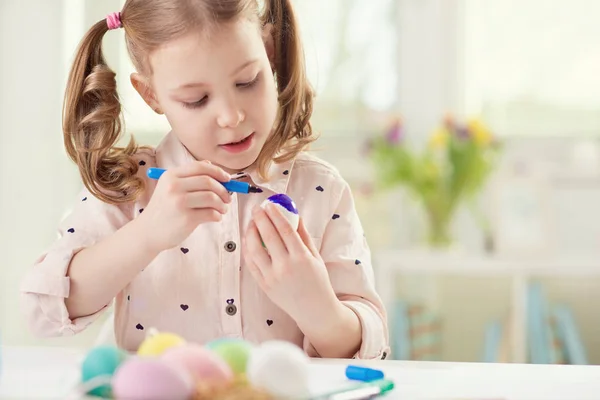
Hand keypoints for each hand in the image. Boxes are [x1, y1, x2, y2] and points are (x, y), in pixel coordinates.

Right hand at [139, 161, 230, 251]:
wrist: (148, 232)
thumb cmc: (164, 209)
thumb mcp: (169, 188)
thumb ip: (189, 176)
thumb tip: (211, 165)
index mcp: (171, 176)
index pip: (200, 167)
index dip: (218, 171)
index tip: (228, 179)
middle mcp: (174, 187)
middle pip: (208, 181)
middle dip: (223, 189)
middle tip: (228, 197)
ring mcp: (179, 202)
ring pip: (212, 197)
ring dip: (222, 204)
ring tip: (223, 209)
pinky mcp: (186, 219)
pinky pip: (211, 213)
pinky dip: (218, 216)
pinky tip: (216, 217)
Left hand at [243, 203, 336, 322]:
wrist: (314, 309)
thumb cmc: (318, 280)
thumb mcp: (315, 256)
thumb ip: (304, 235)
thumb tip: (294, 213)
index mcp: (301, 258)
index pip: (285, 230)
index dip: (275, 215)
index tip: (270, 205)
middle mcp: (285, 267)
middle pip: (268, 236)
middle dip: (260, 219)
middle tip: (257, 209)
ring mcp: (272, 277)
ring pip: (254, 249)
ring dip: (250, 232)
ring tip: (251, 223)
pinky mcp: (263, 285)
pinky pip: (251, 263)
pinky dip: (247, 249)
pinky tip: (248, 239)